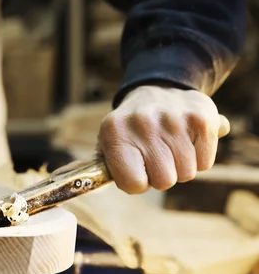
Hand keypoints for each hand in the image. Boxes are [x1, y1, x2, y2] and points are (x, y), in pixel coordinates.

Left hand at [98, 85, 228, 193]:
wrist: (159, 90)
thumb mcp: (107, 144)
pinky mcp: (202, 117)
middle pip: (164, 181)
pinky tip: (187, 141)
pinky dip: (200, 158)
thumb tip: (67, 176)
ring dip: (180, 167)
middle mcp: (143, 122)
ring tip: (170, 147)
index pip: (133, 184)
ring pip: (187, 173)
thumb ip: (91, 167)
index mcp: (114, 132)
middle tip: (155, 157)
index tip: (137, 171)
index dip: (137, 183)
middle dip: (161, 176)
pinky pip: (206, 162)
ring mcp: (174, 118)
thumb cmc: (129, 130)